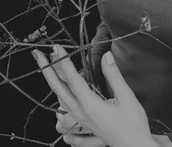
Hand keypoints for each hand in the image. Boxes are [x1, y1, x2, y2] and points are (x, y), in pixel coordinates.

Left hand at [32, 44, 154, 146]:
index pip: (72, 79)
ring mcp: (80, 118)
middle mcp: (81, 113)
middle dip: (47, 69)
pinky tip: (58, 87)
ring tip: (48, 64)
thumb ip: (114, 76)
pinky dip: (58, 93)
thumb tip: (106, 56)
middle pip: (58, 88)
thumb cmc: (133, 124)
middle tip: (39, 54)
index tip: (56, 47)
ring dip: (52, 79)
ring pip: (59, 97)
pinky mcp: (82, 121)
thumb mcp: (127, 98)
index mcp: (91, 106)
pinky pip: (64, 106)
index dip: (63, 62)